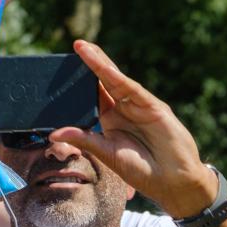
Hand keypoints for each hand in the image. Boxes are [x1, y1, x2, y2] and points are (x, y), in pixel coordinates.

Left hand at [49, 40, 215, 218]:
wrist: (173, 181)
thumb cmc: (142, 170)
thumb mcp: (107, 154)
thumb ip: (84, 140)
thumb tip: (53, 135)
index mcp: (111, 120)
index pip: (92, 96)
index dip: (78, 83)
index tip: (59, 70)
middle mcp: (124, 109)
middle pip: (103, 81)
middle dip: (89, 64)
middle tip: (75, 45)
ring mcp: (139, 105)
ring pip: (116, 79)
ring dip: (99, 63)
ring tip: (82, 48)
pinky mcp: (152, 106)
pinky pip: (132, 89)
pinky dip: (118, 77)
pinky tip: (104, 67)